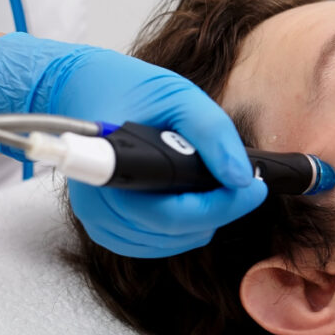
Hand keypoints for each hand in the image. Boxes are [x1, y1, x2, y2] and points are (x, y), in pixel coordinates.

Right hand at [0, 32, 267, 257]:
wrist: (79, 91)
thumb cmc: (128, 89)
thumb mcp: (180, 95)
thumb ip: (212, 133)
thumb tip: (240, 176)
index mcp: (115, 167)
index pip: (174, 213)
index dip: (222, 206)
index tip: (255, 187)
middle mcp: (100, 202)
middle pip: (176, 232)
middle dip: (219, 210)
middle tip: (243, 183)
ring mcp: (99, 219)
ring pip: (168, 243)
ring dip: (201, 220)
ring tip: (213, 185)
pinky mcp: (104, 227)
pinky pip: (153, 244)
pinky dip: (181, 228)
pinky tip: (189, 198)